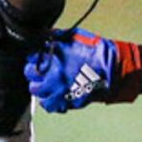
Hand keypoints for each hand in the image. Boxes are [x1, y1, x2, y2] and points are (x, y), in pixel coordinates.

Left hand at [25, 29, 141, 110]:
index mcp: (53, 57)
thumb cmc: (95, 51)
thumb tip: (44, 35)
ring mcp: (58, 90)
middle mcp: (52, 75)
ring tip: (47, 83)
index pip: (31, 57)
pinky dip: (50, 101)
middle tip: (40, 70)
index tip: (38, 57)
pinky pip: (50, 106)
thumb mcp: (75, 36)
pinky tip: (55, 94)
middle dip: (33, 71)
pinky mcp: (66, 102)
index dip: (34, 56)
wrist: (112, 69)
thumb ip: (56, 36)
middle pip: (29, 74)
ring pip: (36, 92)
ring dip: (40, 86)